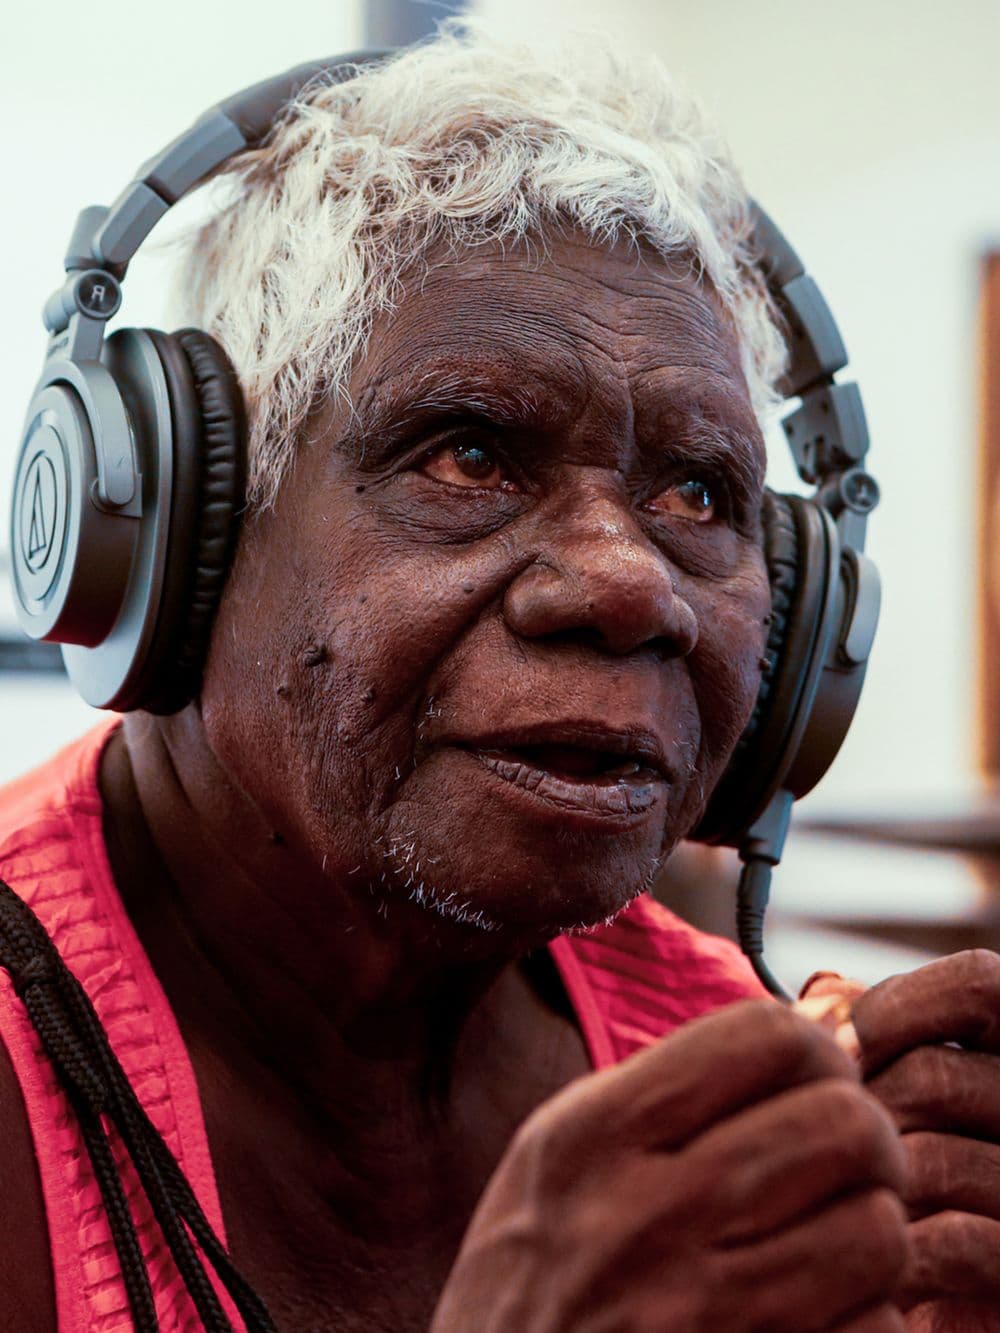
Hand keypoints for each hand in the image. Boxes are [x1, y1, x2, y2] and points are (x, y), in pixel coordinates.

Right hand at [432, 1000, 910, 1331]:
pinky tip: (818, 1315)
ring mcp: (698, 1314)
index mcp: (592, 1135)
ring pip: (877, 1229)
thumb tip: (801, 1044)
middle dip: (865, 1139)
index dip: (813, 1050)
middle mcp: (643, 1215)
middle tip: (845, 1165)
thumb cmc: (530, 1294)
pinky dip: (865, 1319)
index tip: (813, 1081)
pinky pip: (876, 1328)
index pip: (765, 1036)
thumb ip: (658, 1098)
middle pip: (842, 1123)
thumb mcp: (556, 1165)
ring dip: (871, 1235)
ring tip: (834, 1242)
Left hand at [852, 950, 999, 1329]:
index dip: (897, 1005)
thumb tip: (815, 997)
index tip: (838, 1047)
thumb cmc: (882, 1178)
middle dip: (856, 1110)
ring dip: (865, 1184)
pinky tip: (871, 1257)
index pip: (980, 983)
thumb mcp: (887, 1088)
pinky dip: (896, 1248)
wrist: (895, 1292)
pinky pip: (962, 1242)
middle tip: (814, 1142)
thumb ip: (867, 1036)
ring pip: (935, 1158)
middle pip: (935, 1074)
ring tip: (831, 1198)